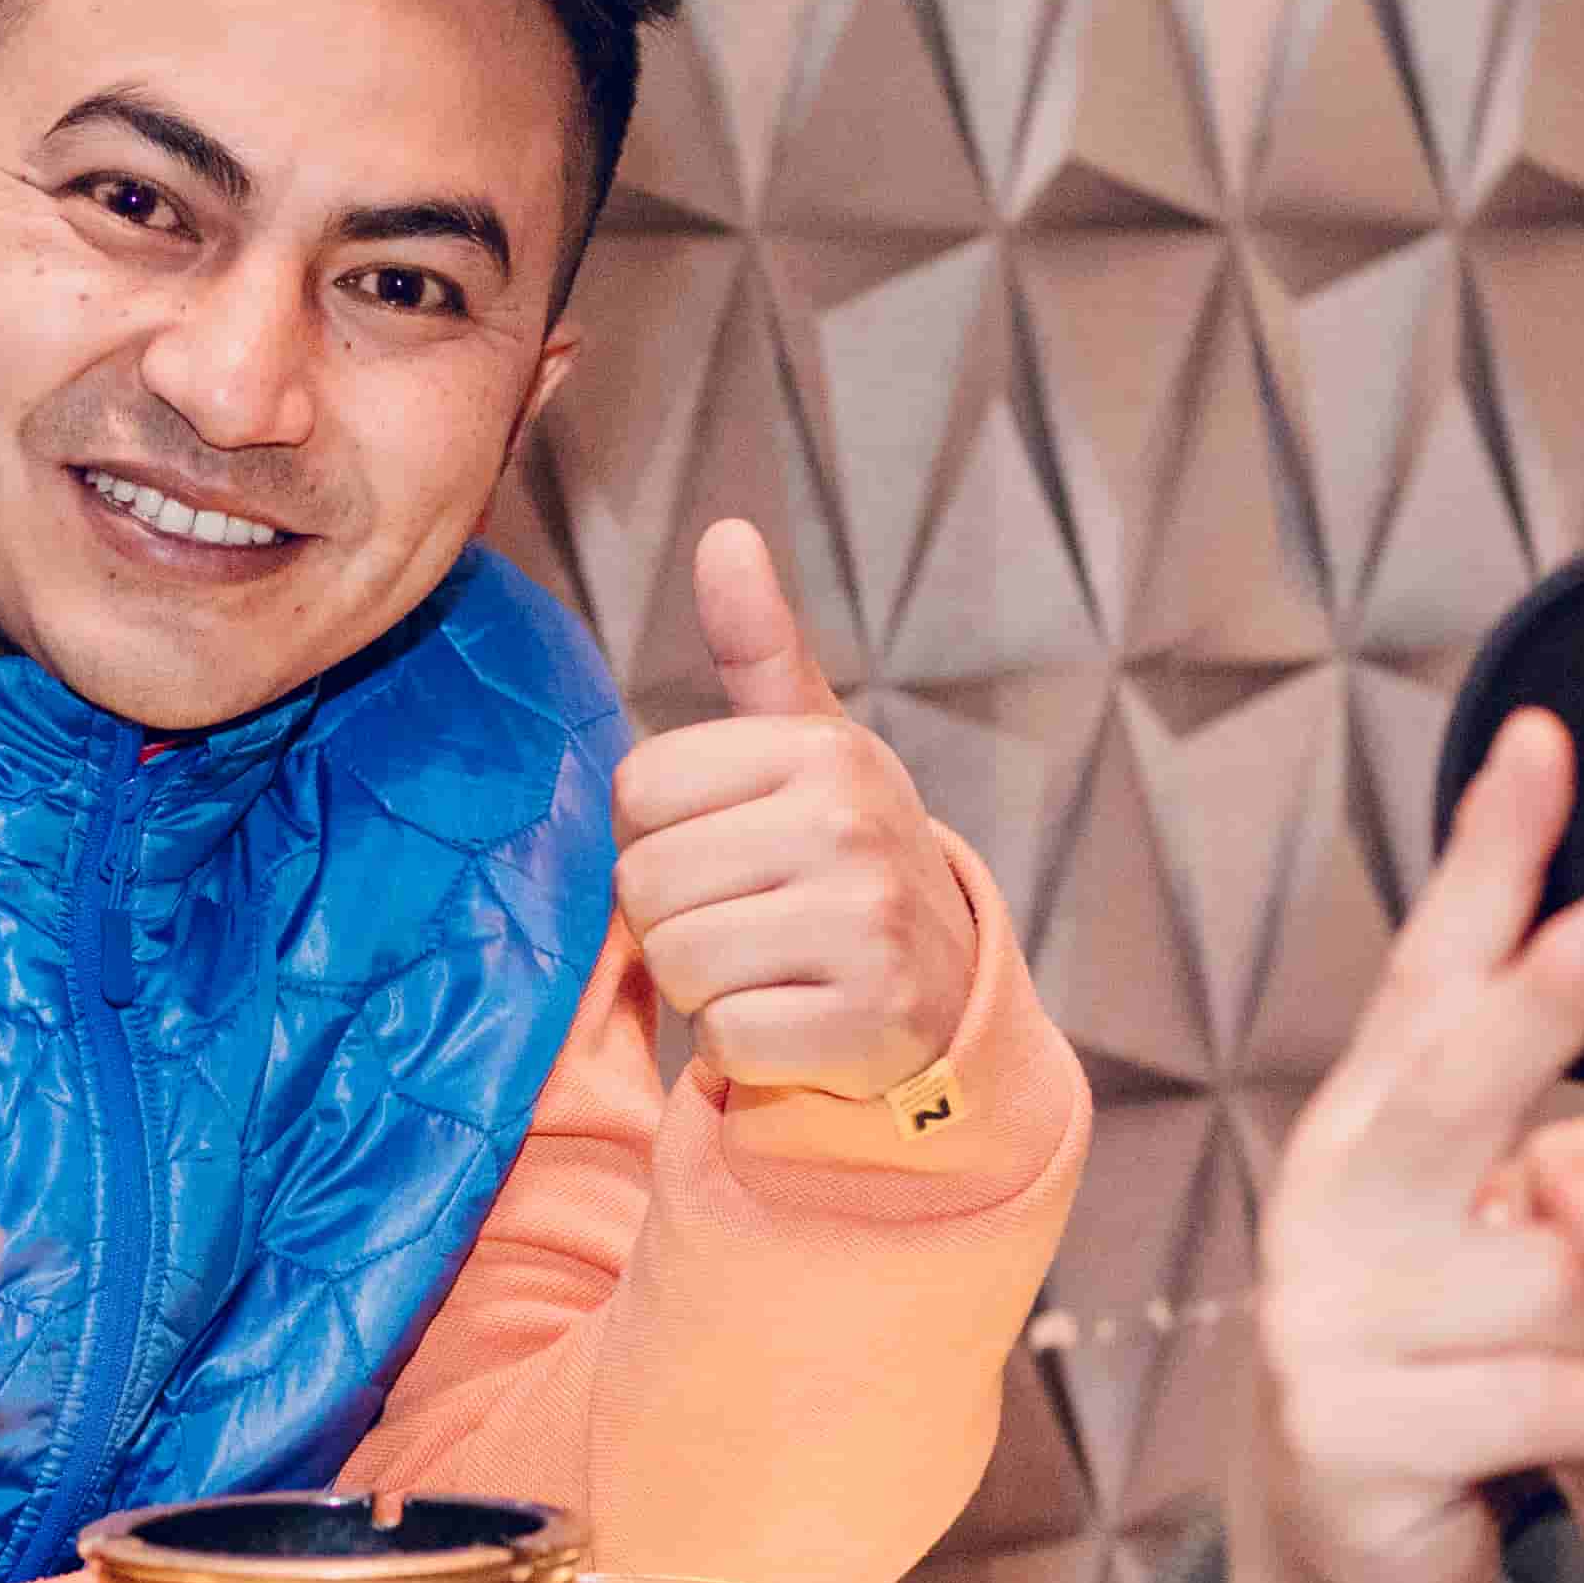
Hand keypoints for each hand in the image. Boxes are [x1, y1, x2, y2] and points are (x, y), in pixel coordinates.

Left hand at [613, 519, 986, 1103]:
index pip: (638, 789)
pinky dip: (742, 1049)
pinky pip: (723, 1041)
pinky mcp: (865, 1025)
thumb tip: (724, 533)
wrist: (945, 991)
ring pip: (676, 964)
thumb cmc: (840, 859)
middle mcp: (851, 825)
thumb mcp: (808, 748)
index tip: (723, 848)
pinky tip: (795, 1022)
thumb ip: (757, 648)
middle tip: (747, 920)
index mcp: (822, 749)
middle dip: (674, 917)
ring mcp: (867, 926)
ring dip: (702, 985)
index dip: (657, 832)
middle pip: (644, 882)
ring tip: (769, 967)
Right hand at [1221, 709, 1583, 1582]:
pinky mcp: (1356, 1438)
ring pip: (1548, 1278)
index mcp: (1371, 1127)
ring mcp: (1331, 1323)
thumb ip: (1570, 1189)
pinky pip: (1557, 1403)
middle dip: (1549, 997)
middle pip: (1456, 1082)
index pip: (1433, 971)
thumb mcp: (1517, 1255)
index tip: (1542, 739)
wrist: (1338, 1568)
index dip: (1490, 858)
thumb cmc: (1450, 1363)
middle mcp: (1336, 1204)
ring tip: (1534, 1380)